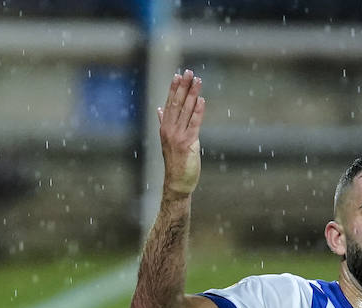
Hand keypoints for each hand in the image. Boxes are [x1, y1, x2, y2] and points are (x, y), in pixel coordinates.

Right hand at [159, 69, 205, 197]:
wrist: (177, 182)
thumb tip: (159, 109)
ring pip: (186, 110)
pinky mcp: (188, 143)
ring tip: (197, 81)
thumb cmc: (175, 162)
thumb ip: (164, 123)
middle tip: (189, 72)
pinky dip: (197, 111)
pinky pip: (193, 124)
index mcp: (164, 127)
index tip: (178, 75)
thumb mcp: (168, 140)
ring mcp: (178, 136)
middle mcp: (169, 129)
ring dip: (192, 94)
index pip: (169, 103)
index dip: (174, 88)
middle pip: (177, 103)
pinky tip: (201, 100)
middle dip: (184, 87)